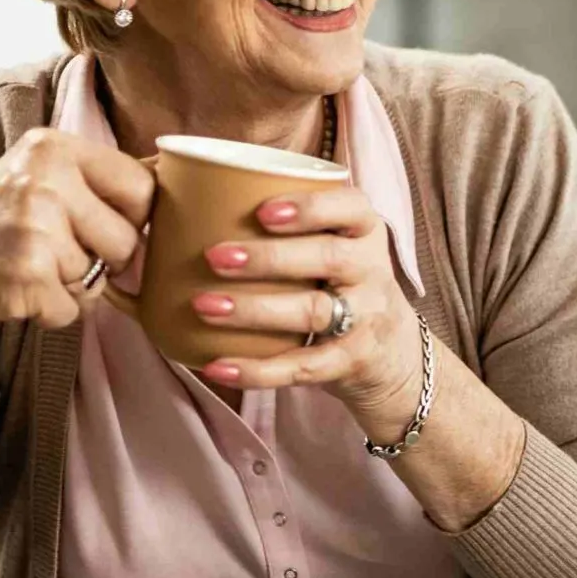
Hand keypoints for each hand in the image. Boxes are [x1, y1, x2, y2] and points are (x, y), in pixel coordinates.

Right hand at [0, 128, 151, 333]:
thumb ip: (96, 176)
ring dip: (73, 285)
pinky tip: (19, 289)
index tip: (103, 223)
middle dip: (104, 257)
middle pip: (129, 240)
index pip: (143, 188)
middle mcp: (43, 182)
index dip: (133, 217)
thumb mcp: (35, 173)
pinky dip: (54, 311)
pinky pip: (76, 309)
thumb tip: (177, 181)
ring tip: (29, 265)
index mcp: (53, 148)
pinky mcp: (27, 276)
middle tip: (55, 250)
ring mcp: (34, 230)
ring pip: (101, 277)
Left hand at [184, 184, 425, 422]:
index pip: (352, 208)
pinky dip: (257, 370)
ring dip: (256, 309)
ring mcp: (366, 318)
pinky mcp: (351, 362)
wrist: (391, 351)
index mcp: (364, 232)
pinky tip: (215, 365)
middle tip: (214, 256)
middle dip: (270, 257)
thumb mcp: (333, 245)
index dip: (310, 208)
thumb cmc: (340, 283)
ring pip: (314, 312)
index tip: (262, 211)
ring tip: (204, 306)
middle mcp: (372, 271)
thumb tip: (186, 207)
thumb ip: (285, 227)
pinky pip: (303, 367)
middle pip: (329, 258)